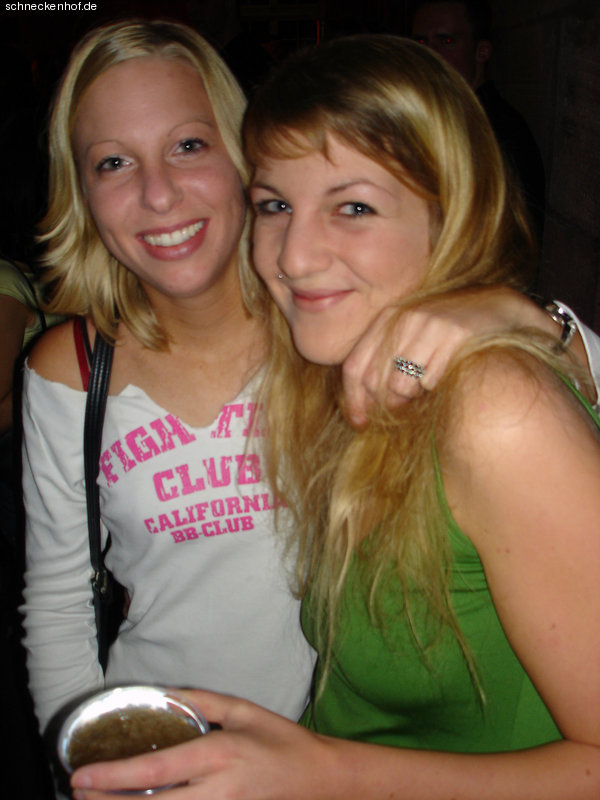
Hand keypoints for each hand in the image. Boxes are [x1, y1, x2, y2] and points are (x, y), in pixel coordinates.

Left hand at [70, 690, 339, 799]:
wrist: (320, 780)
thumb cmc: (282, 742)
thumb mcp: (244, 711)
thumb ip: (203, 702)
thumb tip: (166, 693)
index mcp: (219, 755)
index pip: (157, 771)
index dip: (115, 776)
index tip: (82, 774)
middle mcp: (217, 791)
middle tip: (78, 793)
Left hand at [342, 287, 532, 426]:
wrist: (499, 310)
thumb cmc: (451, 335)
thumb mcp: (413, 340)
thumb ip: (386, 364)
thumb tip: (363, 409)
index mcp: (387, 319)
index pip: (354, 366)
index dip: (354, 401)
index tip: (361, 423)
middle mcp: (403, 320)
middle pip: (375, 382)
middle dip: (388, 405)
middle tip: (408, 406)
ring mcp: (428, 325)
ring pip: (400, 385)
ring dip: (414, 398)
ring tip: (430, 387)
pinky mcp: (454, 335)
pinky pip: (431, 381)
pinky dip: (436, 389)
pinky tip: (448, 377)